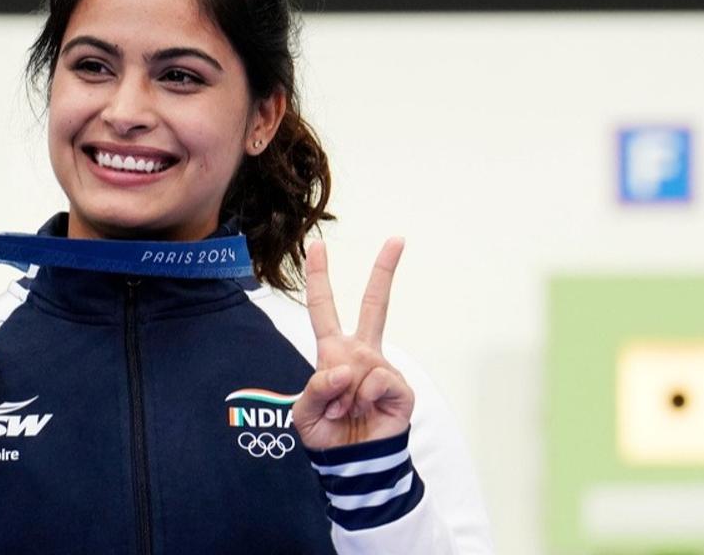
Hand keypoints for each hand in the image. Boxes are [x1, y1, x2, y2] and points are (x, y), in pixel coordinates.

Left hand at [292, 238, 414, 449]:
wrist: (352, 463)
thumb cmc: (327, 434)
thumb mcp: (304, 412)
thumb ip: (316, 388)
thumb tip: (344, 369)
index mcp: (333, 352)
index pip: (323, 308)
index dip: (319, 277)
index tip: (317, 246)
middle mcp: (360, 353)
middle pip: (373, 305)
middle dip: (384, 271)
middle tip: (397, 239)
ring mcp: (382, 367)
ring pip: (360, 364)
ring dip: (344, 395)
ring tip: (346, 412)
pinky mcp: (399, 387)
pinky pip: (375, 381)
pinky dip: (363, 399)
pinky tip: (364, 412)